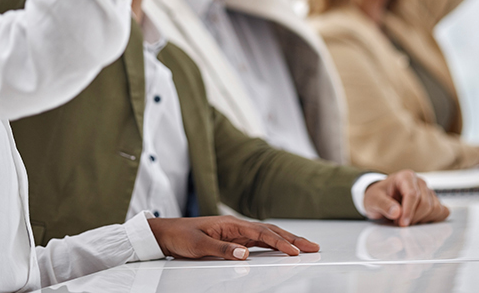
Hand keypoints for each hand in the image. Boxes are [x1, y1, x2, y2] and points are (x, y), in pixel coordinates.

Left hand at [148, 216, 319, 259]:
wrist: (166, 232)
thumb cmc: (180, 236)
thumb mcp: (198, 246)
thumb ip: (222, 250)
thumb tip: (245, 254)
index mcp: (231, 224)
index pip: (261, 233)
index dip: (280, 243)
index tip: (295, 251)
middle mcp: (236, 225)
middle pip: (270, 230)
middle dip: (292, 238)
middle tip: (312, 246)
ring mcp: (235, 231)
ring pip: (266, 234)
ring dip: (286, 239)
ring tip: (303, 246)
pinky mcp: (232, 238)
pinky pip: (258, 239)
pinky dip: (273, 243)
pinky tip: (280, 247)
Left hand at [363, 170, 449, 226]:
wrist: (381, 198)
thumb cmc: (378, 196)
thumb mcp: (373, 199)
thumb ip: (383, 204)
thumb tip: (396, 212)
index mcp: (406, 177)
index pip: (413, 194)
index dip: (409, 211)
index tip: (402, 223)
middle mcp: (420, 183)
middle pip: (425, 204)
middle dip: (413, 218)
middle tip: (399, 222)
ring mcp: (429, 192)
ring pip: (435, 209)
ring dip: (421, 220)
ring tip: (407, 220)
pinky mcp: (435, 202)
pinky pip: (442, 212)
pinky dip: (433, 220)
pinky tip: (420, 221)